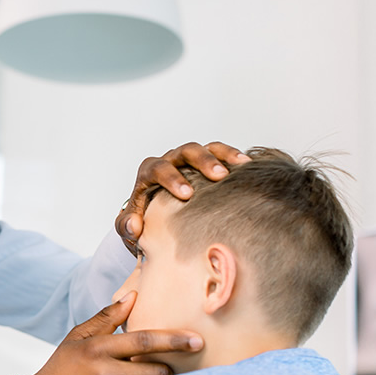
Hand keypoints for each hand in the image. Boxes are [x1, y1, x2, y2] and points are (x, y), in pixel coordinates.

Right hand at [19, 292, 203, 374]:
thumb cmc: (60, 371)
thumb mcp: (77, 339)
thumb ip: (107, 318)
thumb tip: (134, 295)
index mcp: (97, 350)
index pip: (144, 341)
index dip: (175, 339)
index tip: (197, 340)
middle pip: (159, 371)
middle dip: (165, 370)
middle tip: (160, 369)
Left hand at [115, 142, 248, 253]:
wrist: (156, 216)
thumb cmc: (144, 219)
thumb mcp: (129, 226)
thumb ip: (126, 226)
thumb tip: (134, 226)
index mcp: (150, 173)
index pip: (158, 169)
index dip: (172, 179)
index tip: (187, 195)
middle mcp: (171, 161)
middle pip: (186, 152)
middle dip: (202, 162)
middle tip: (219, 177)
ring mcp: (191, 160)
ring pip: (207, 148)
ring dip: (224, 155)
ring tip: (241, 166)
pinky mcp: (209, 162)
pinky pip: (222, 153)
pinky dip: (234, 157)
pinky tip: (249, 167)